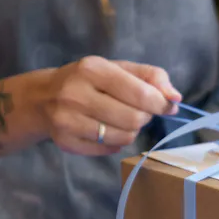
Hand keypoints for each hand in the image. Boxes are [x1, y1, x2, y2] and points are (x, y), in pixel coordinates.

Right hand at [37, 57, 180, 155]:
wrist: (44, 98)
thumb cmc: (89, 81)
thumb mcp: (118, 68)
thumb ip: (151, 77)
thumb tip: (175, 98)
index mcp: (92, 69)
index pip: (140, 93)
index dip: (160, 103)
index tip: (166, 105)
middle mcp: (75, 94)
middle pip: (133, 119)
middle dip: (144, 117)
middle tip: (139, 112)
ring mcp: (67, 120)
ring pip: (123, 137)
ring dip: (131, 131)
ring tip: (121, 120)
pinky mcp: (65, 142)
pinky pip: (108, 150)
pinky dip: (115, 143)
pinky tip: (106, 130)